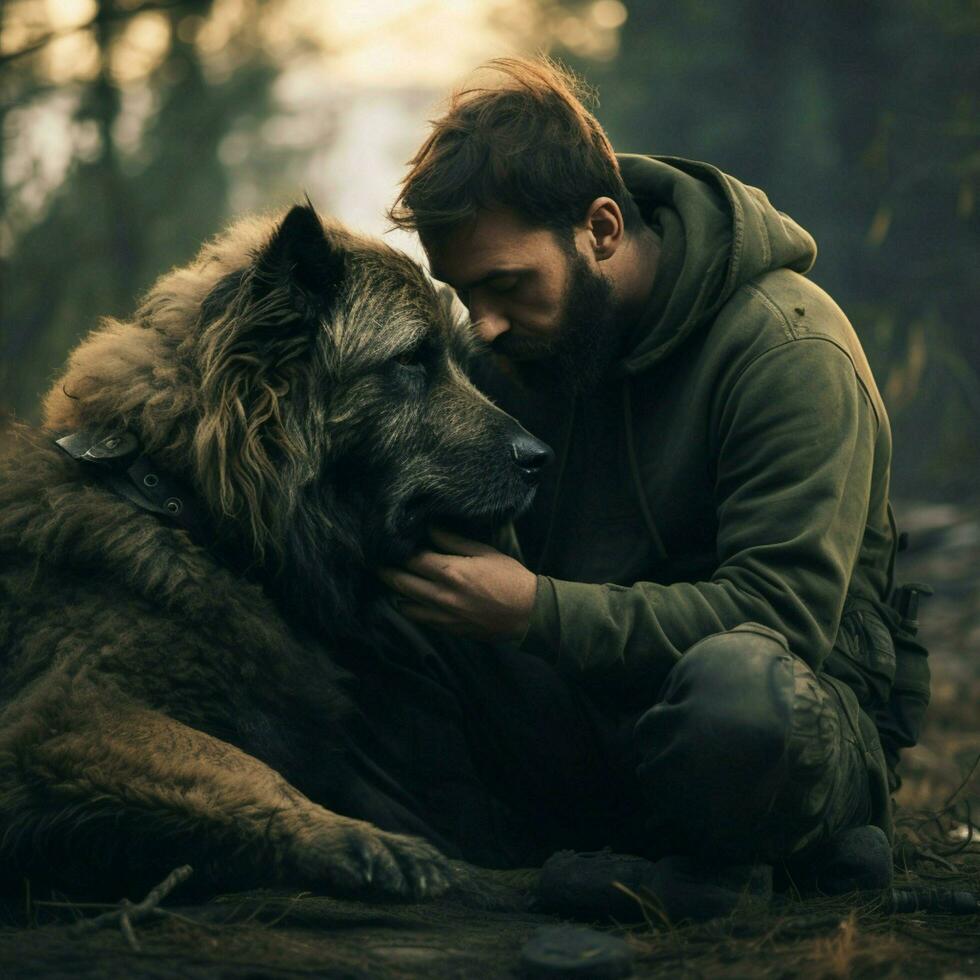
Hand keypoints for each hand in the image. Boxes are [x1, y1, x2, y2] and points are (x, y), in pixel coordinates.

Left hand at [378, 528, 537, 642]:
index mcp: (451, 572)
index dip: (397, 550)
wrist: (528, 613)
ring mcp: (443, 615)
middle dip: (385, 571)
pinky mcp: (448, 628)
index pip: (412, 559)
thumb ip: (454, 541)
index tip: (388, 542)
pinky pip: (419, 619)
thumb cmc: (510, 578)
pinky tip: (409, 599)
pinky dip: (410, 608)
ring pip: (405, 604)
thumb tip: (430, 528)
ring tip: (392, 580)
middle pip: (401, 582)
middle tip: (375, 561)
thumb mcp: (485, 552)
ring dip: (395, 591)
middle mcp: (442, 595)